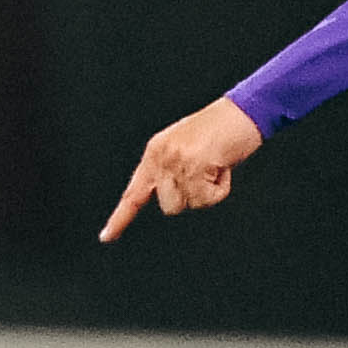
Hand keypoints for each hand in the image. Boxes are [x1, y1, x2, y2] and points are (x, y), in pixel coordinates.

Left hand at [101, 96, 265, 240]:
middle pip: (168, 206)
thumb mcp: (186, 150)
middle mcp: (160, 156)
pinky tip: (222, 166)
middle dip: (191, 198)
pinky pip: (208, 197)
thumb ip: (172, 172)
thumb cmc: (220, 131)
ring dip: (208, 193)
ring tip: (215, 168)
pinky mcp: (196, 163)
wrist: (241, 111)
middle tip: (206, 175)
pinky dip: (221, 188)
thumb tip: (171, 198)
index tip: (106, 237)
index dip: (120, 217)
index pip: (133, 192)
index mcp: (154, 153)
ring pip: (189, 203)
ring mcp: (176, 159)